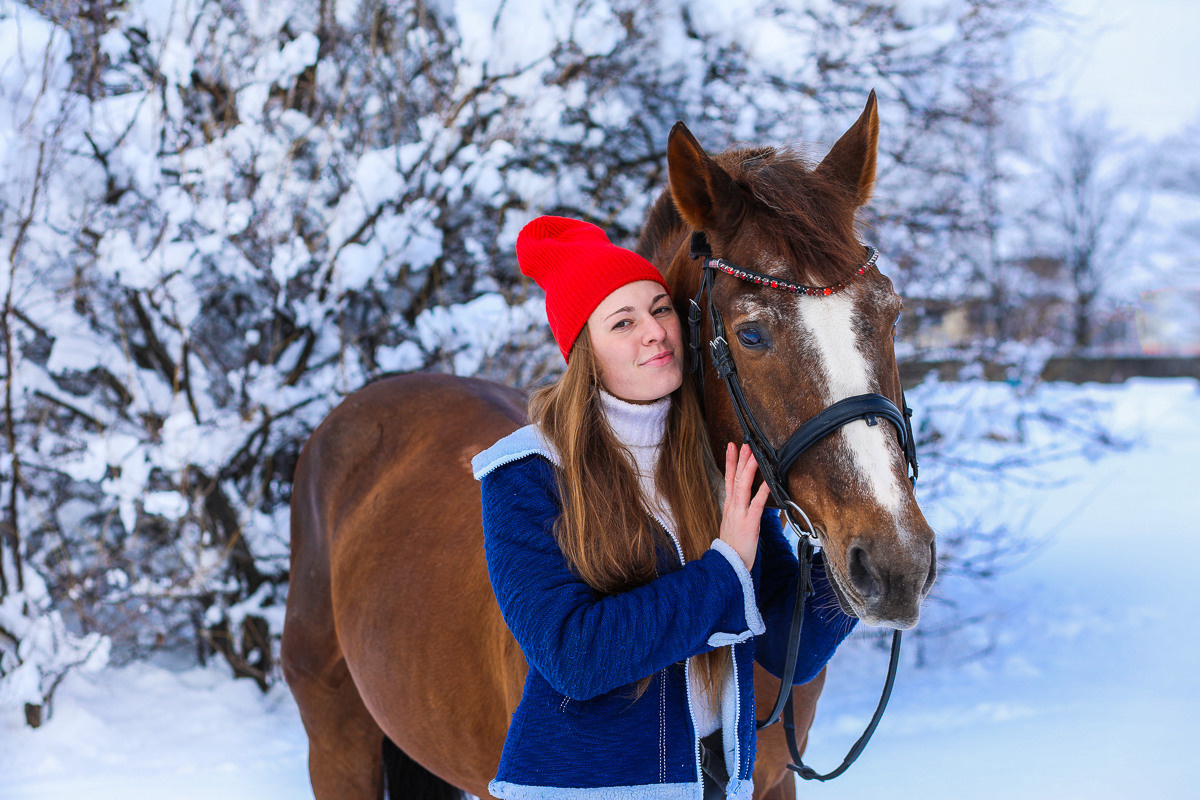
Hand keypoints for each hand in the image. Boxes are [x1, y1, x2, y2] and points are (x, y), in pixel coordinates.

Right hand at [719, 443, 770, 570]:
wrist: (727, 565)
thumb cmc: (733, 548)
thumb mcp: (733, 526)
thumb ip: (738, 512)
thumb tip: (747, 502)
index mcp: (729, 507)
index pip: (729, 480)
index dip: (730, 463)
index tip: (732, 447)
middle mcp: (733, 507)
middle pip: (735, 478)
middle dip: (740, 460)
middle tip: (744, 443)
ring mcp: (740, 514)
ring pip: (743, 486)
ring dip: (749, 469)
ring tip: (754, 454)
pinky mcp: (749, 523)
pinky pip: (757, 504)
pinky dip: (762, 490)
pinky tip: (768, 480)